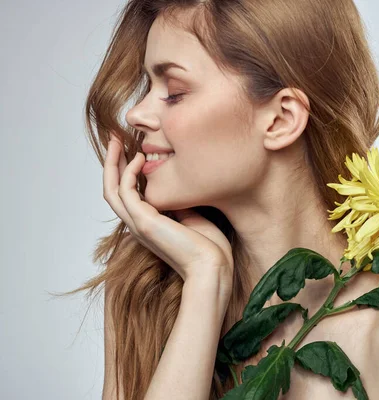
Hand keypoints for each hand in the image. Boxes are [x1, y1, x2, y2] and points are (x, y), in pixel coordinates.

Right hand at [102, 132, 233, 285]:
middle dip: (112, 162)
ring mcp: (138, 224)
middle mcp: (138, 224)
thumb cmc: (209, 248)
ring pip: (111, 189)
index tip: (133, 148)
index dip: (126, 170)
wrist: (212, 268)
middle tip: (115, 138)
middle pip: (112, 189)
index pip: (127, 194)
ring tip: (117, 141)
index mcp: (149, 223)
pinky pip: (125, 191)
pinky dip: (129, 172)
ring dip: (112, 163)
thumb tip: (177, 184)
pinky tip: (140, 158)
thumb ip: (179, 201)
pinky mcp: (144, 222)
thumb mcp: (193, 216)